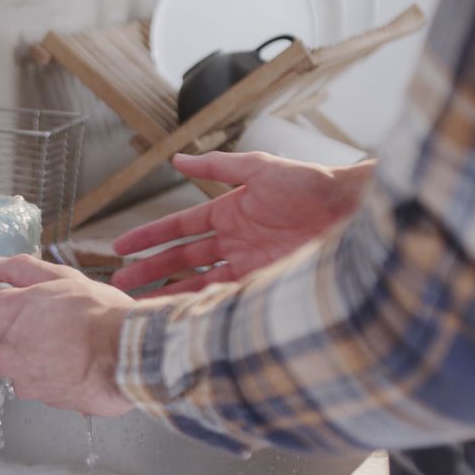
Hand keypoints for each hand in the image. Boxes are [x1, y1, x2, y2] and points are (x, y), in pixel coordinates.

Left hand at [0, 254, 134, 416]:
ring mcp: (22, 380)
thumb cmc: (97, 314)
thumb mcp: (60, 277)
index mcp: (2, 316)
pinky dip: (54, 373)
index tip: (38, 299)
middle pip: (6, 334)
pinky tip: (76, 362)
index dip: (18, 296)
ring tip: (71, 344)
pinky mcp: (42, 399)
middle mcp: (4, 352)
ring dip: (39, 352)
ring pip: (24, 360)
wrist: (127, 355)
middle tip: (59, 320)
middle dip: (26, 327)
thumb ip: (20, 269)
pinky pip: (42, 381)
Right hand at [111, 152, 374, 296]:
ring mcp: (249, 265)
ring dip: (169, 294)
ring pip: (198, 283)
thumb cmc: (313, 185)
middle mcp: (235, 241)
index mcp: (229, 212)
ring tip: (141, 306)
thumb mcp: (260, 168)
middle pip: (181, 260)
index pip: (178, 229)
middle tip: (119, 283)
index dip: (148, 238)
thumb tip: (176, 158)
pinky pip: (226, 298)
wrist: (355, 212)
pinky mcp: (266, 284)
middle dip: (149, 272)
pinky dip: (203, 307)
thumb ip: (216, 166)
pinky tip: (181, 316)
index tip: (121, 248)